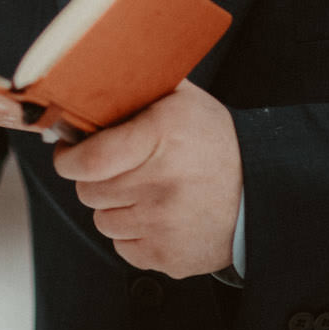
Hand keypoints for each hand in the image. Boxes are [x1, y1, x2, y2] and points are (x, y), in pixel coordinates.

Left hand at [50, 80, 239, 278]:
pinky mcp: (168, 256)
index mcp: (162, 137)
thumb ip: (137, 85)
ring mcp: (164, 224)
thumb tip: (88, 74)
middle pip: (89, 191)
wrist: (260, 192)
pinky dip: (132, 233)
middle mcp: (161, 183)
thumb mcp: (183, 100)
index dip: (69, 159)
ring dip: (113, 206)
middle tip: (115, 169)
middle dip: (94, 179)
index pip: (90, 159)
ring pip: (102, 220)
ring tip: (142, 191)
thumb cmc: (216, 142)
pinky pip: (122, 247)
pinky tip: (155, 215)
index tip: (68, 154)